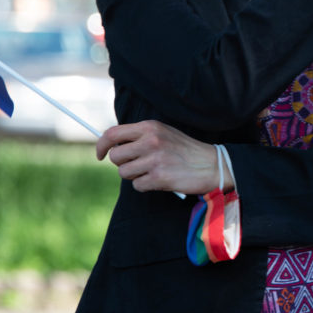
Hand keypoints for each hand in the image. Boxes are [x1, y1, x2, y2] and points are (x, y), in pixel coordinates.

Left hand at [96, 121, 231, 195]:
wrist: (212, 164)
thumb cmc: (185, 151)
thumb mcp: (163, 133)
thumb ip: (140, 136)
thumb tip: (112, 146)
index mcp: (150, 127)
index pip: (113, 133)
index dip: (101, 145)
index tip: (100, 154)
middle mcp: (150, 140)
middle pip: (115, 156)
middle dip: (122, 164)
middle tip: (136, 165)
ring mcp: (155, 159)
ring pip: (124, 172)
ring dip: (135, 176)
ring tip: (152, 172)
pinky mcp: (159, 177)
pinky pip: (137, 185)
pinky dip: (145, 186)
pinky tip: (160, 180)